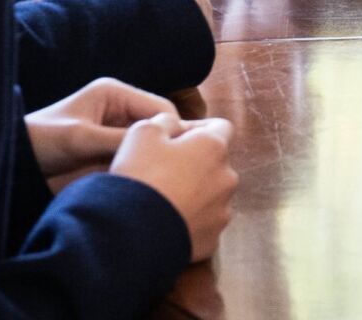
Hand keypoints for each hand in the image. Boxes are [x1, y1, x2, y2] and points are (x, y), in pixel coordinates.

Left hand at [26, 77, 176, 191]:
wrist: (14, 164)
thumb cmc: (41, 140)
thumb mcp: (81, 138)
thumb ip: (120, 139)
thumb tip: (161, 147)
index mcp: (116, 93)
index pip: (161, 108)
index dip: (172, 129)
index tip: (175, 156)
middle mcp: (121, 110)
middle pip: (160, 126)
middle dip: (166, 146)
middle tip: (173, 171)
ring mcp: (117, 133)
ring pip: (152, 145)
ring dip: (155, 160)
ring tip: (161, 179)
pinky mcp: (112, 154)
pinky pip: (138, 160)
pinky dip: (142, 171)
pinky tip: (147, 184)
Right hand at [110, 112, 238, 261]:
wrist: (134, 234)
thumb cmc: (140, 176)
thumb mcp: (142, 133)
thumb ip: (165, 121)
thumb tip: (175, 125)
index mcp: (214, 148)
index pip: (220, 127)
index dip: (198, 129)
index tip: (176, 137)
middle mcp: (227, 178)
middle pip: (215, 163)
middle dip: (195, 164)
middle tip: (163, 171)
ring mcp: (222, 212)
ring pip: (211, 196)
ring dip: (194, 194)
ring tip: (163, 202)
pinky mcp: (213, 241)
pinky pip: (204, 224)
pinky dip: (190, 222)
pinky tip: (167, 224)